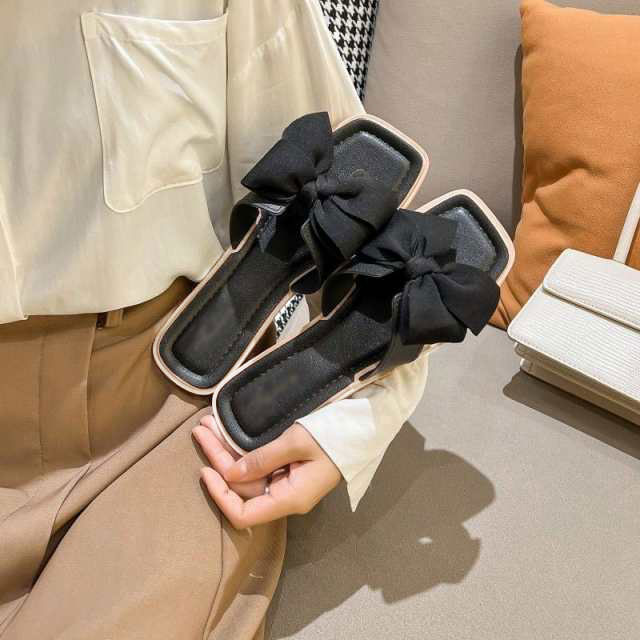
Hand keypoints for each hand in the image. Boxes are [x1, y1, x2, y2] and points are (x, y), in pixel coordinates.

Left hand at [193, 415, 341, 528]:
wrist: (364, 424)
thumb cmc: (334, 435)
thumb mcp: (297, 442)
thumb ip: (262, 459)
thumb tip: (230, 474)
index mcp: (289, 498)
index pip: (244, 514)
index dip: (221, 496)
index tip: (205, 470)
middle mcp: (285, 494)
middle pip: (242, 486)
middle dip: (218, 458)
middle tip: (200, 428)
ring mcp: (287, 480)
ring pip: (248, 471)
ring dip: (227, 448)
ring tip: (208, 423)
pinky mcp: (290, 465)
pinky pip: (259, 462)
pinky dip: (242, 446)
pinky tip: (226, 428)